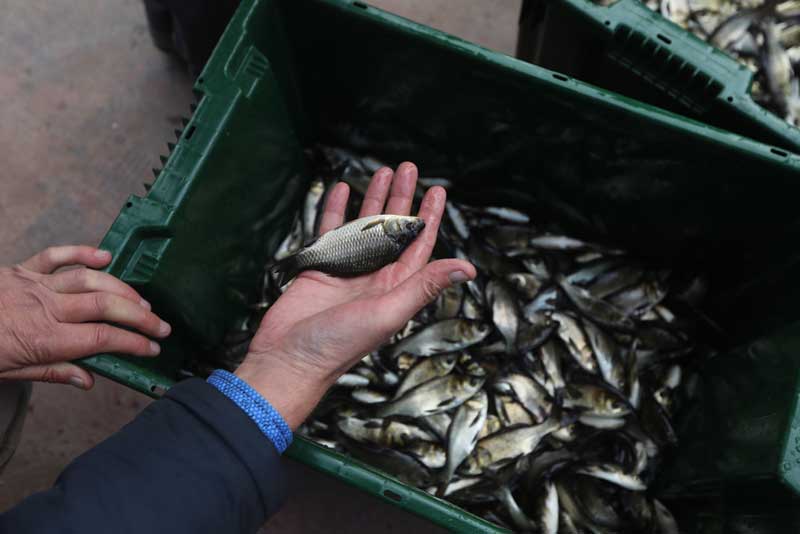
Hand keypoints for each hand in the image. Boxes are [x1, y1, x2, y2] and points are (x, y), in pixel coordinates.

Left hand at [0, 246, 170, 388]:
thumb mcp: (11, 372)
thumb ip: (54, 373)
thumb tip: (89, 381)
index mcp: (43, 339)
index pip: (102, 338)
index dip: (133, 342)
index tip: (152, 349)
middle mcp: (44, 308)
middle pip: (105, 306)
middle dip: (140, 316)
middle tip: (161, 326)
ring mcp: (34, 284)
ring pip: (89, 280)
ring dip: (122, 289)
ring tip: (143, 301)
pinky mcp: (22, 269)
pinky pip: (57, 255)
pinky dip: (82, 253)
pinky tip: (105, 257)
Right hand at [236, 162, 475, 428]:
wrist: (289, 358)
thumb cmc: (340, 344)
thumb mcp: (389, 312)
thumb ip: (424, 286)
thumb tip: (469, 268)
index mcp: (396, 287)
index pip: (418, 245)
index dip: (428, 217)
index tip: (436, 190)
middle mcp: (374, 275)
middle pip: (392, 228)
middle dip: (401, 198)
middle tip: (407, 168)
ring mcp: (346, 269)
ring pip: (363, 225)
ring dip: (373, 199)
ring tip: (381, 172)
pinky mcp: (320, 266)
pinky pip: (330, 230)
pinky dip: (335, 209)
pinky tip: (341, 189)